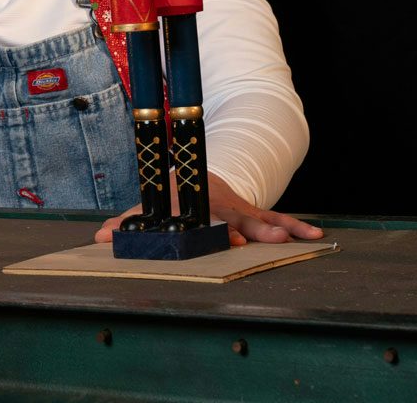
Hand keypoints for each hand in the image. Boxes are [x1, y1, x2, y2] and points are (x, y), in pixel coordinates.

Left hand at [92, 173, 323, 246]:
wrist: (196, 174)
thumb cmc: (171, 196)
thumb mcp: (150, 206)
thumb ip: (128, 222)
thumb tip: (101, 236)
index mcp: (197, 201)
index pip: (208, 217)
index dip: (219, 230)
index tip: (232, 241)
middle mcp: (222, 203)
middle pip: (240, 216)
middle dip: (255, 228)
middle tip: (271, 239)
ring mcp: (241, 208)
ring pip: (263, 216)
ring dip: (279, 227)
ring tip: (297, 238)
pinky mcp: (255, 214)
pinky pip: (278, 220)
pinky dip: (296, 227)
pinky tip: (315, 236)